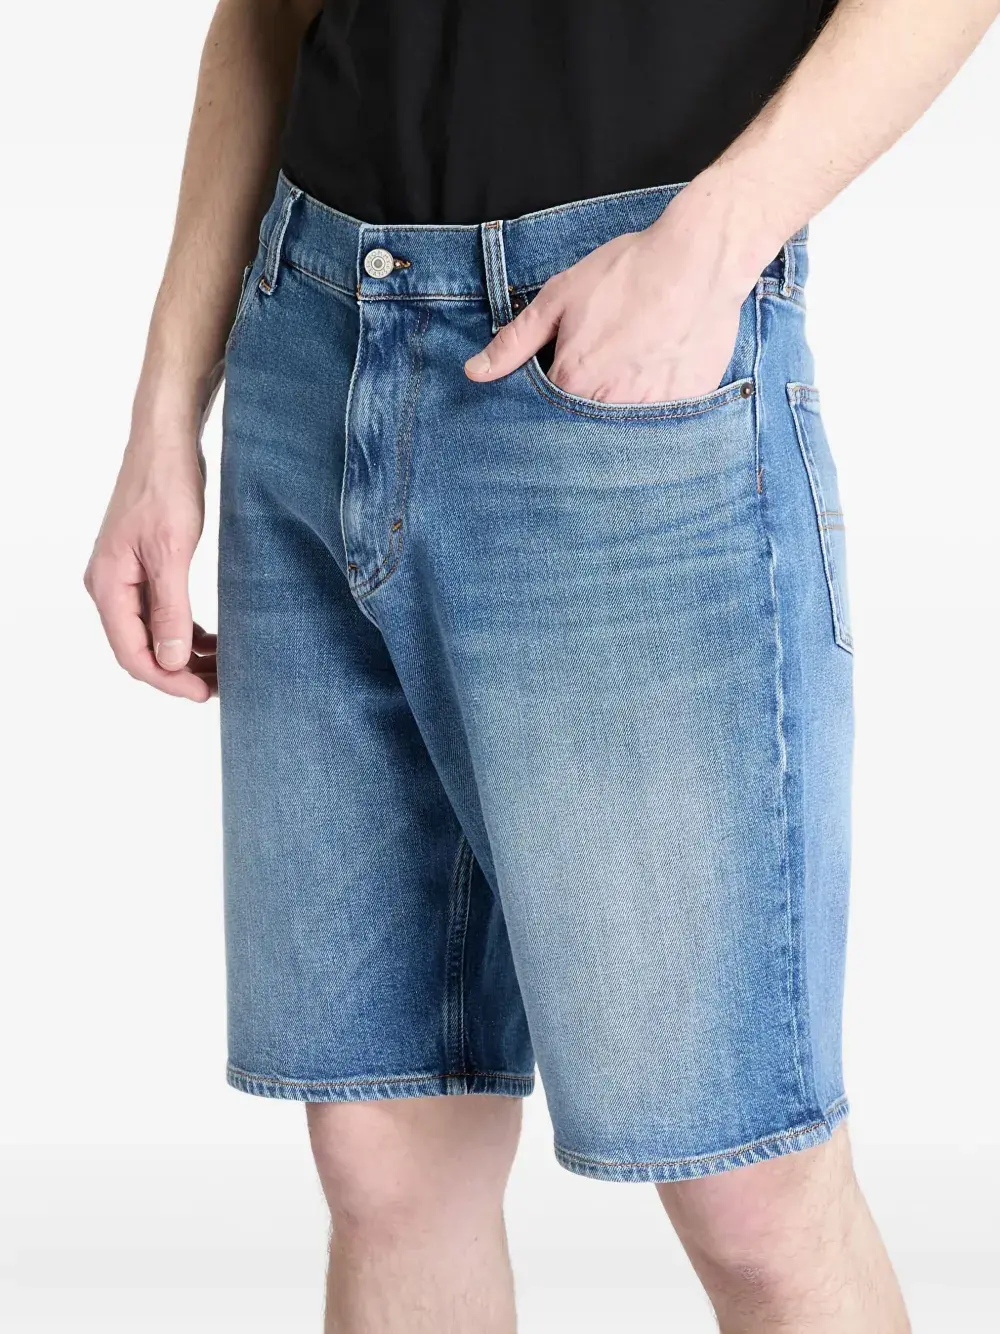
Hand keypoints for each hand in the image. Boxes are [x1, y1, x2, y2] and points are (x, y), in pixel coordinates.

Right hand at [85, 427, 215, 701]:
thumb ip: (171, 610)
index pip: (133, 654)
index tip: (204, 694)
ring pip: (151, 634)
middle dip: (178, 673)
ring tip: (221, 667)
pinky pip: (159, 613)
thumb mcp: (173, 551)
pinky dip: (184, 632)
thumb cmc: (166, 486)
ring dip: (183, 655)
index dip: (168, 681)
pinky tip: (210, 640)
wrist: (166, 440)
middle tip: (219, 686)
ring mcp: (125, 577)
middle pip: (139, 649)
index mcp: (108, 586)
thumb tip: (171, 661)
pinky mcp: (143, 567)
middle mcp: (109, 586)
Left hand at [465, 184, 765, 403]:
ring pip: (623, 429)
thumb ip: (515, 341)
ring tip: (631, 365)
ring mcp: (653, 410)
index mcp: (575, 381)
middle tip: (604, 364)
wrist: (700, 258)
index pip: (545, 413)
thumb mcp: (560, 297)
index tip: (562, 375)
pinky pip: (662, 420)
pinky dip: (656, 404)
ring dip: (619, 409)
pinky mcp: (687, 406)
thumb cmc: (628, 272)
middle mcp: (612, 405)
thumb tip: (475, 372)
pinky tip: (658, 370)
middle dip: (585, 406)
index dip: (550, 397)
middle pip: (584, 427)